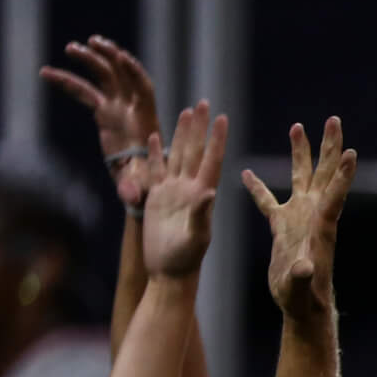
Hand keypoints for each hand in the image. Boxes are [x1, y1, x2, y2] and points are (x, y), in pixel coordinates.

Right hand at [40, 36, 162, 208]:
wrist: (141, 185)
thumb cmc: (143, 185)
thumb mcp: (137, 186)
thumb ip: (133, 189)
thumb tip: (129, 199)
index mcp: (145, 119)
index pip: (144, 88)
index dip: (134, 71)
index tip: (120, 56)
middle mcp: (133, 109)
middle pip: (122, 76)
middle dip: (108, 59)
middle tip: (90, 44)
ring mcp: (118, 108)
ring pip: (104, 78)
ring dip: (89, 60)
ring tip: (70, 48)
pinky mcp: (104, 113)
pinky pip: (84, 91)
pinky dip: (67, 81)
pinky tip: (45, 72)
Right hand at [137, 102, 227, 278]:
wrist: (169, 273)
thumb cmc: (186, 261)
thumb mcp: (196, 238)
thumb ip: (201, 215)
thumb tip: (208, 193)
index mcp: (202, 196)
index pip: (211, 161)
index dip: (216, 139)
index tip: (223, 117)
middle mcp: (189, 189)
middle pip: (194, 151)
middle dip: (200, 128)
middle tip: (205, 103)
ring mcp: (173, 193)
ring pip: (176, 156)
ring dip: (181, 134)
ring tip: (186, 111)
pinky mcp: (156, 199)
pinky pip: (155, 171)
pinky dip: (154, 154)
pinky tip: (153, 137)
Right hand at [242, 118, 356, 318]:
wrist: (302, 307)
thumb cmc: (304, 299)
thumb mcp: (301, 288)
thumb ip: (302, 277)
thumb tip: (304, 268)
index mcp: (321, 228)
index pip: (334, 196)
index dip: (343, 176)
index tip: (352, 153)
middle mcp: (313, 216)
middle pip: (324, 175)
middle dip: (329, 147)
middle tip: (334, 120)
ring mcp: (298, 218)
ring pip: (301, 178)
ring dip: (301, 153)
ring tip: (297, 126)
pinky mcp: (283, 227)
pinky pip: (267, 201)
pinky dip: (257, 188)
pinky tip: (245, 173)